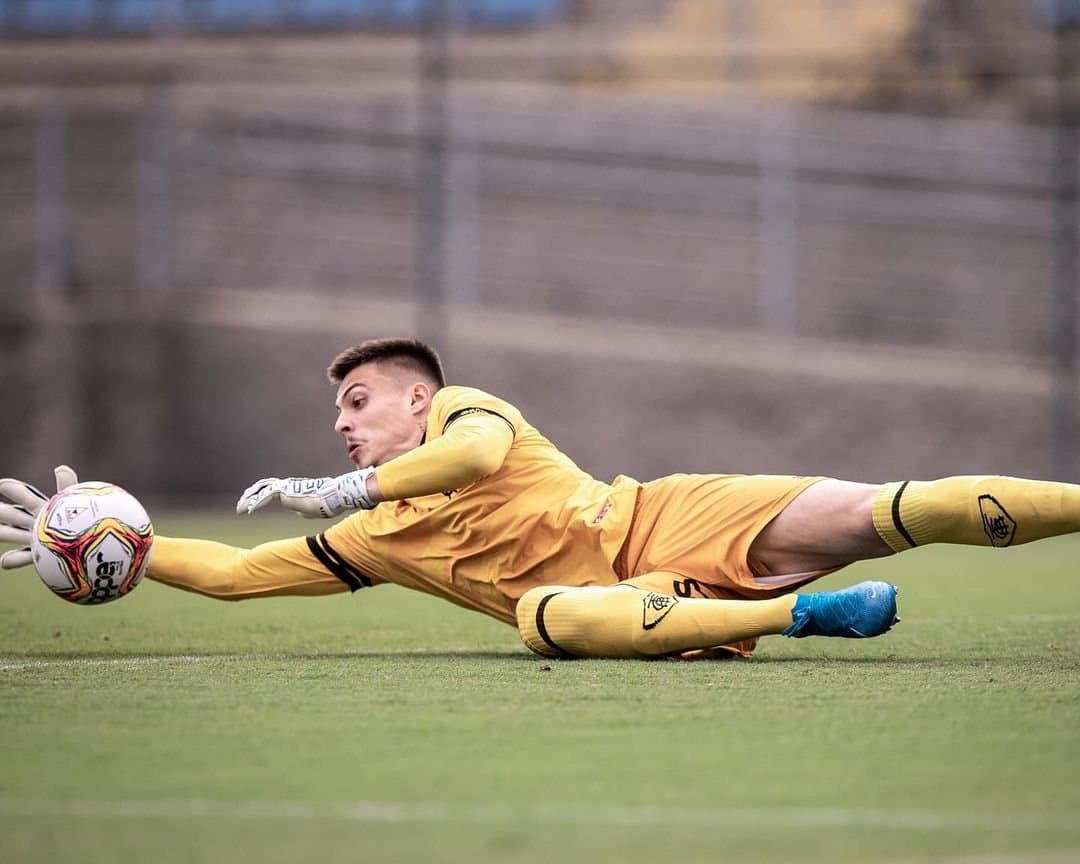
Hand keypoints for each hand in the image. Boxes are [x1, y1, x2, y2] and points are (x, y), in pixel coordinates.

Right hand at [0, 465, 78, 568]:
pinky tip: (6, 561)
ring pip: (7, 534)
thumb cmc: (83, 520)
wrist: (90, 545)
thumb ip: (68, 485)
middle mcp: (31, 522)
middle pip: (8, 514)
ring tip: (0, 531)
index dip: (11, 488)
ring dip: (3, 532)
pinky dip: (12, 559)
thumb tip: (61, 468)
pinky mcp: (34, 556)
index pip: (22, 494)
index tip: (3, 484)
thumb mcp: (75, 501)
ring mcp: (30, 539)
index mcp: (40, 507)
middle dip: (1, 511)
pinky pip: (17, 559)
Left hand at [236, 468, 376, 518]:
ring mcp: (284, 487)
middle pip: (263, 487)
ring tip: (240, 509)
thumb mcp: (310, 510)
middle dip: (250, 495)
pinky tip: (248, 512)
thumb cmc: (324, 504)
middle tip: (240, 504)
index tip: (250, 503)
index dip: (260, 495)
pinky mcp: (284, 491)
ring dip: (249, 500)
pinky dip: (256, 504)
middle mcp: (286, 485)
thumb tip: (298, 512)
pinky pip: (265, 497)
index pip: (271, 490)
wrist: (331, 499)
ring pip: (261, 491)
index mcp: (291, 489)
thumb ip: (301, 509)